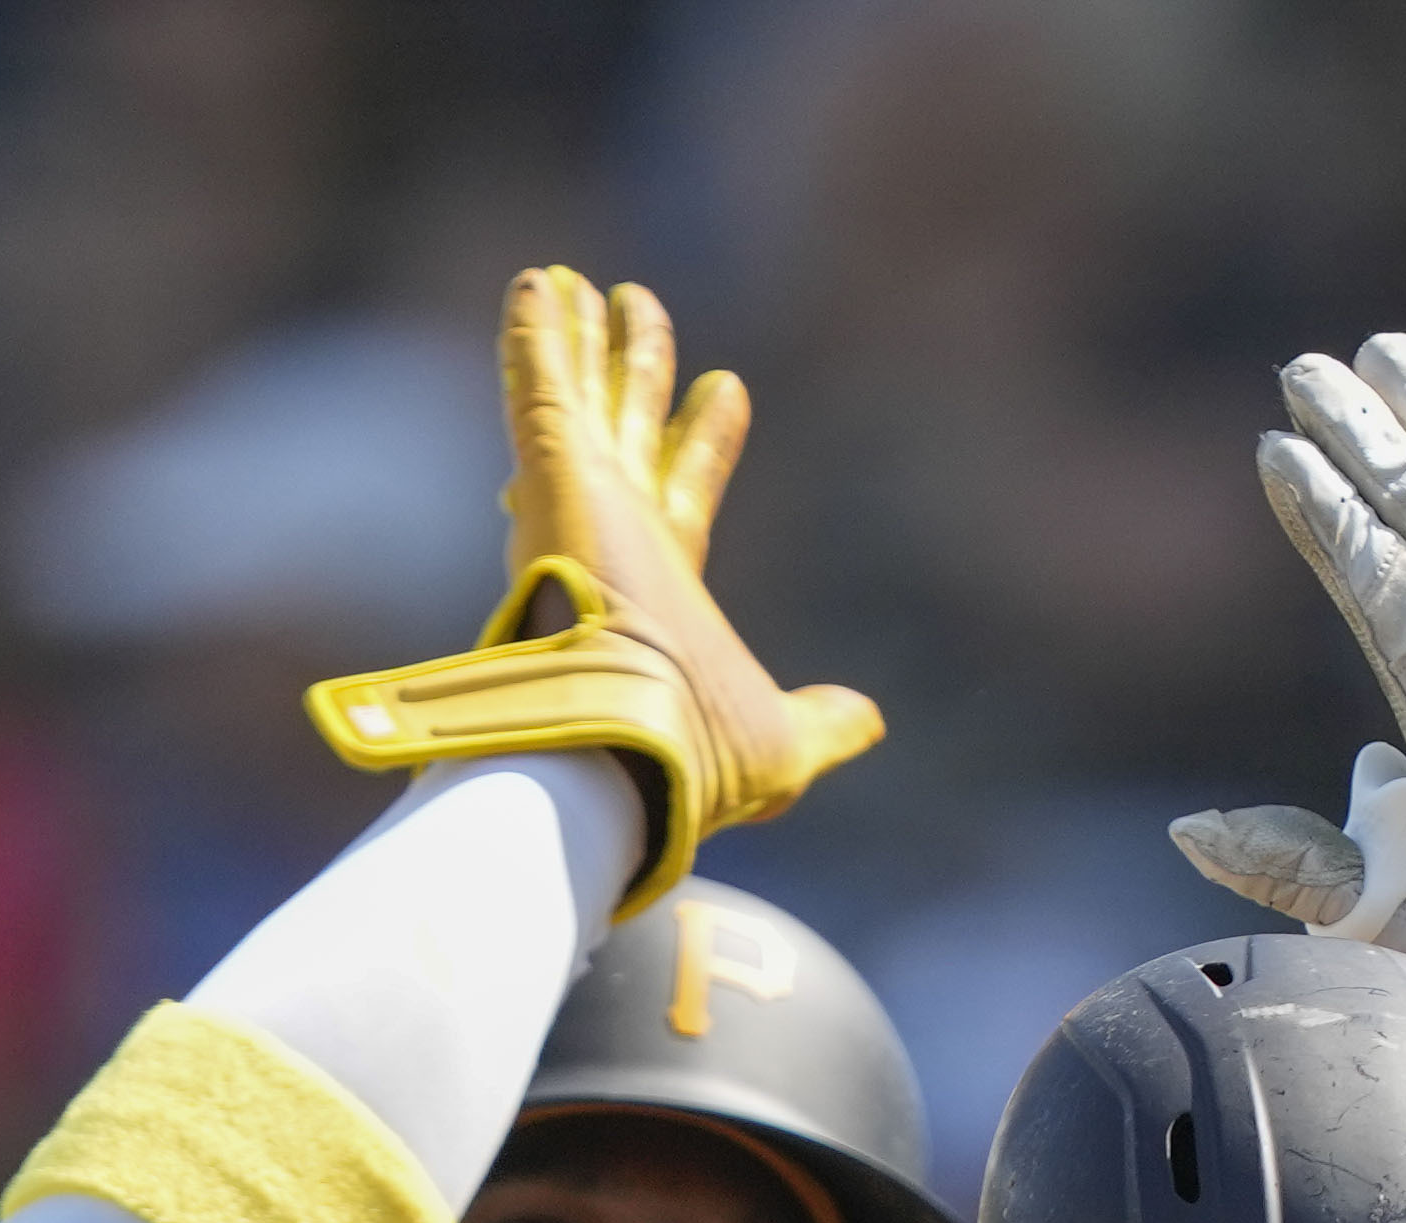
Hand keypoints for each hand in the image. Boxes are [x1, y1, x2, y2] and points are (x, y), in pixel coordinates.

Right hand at [308, 268, 883, 917]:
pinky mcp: (552, 477)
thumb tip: (869, 722)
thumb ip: (824, 725)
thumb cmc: (695, 757)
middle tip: (638, 304)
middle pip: (627, 427)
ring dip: (580, 339)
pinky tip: (536, 283)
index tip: (728, 387)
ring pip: (579, 397)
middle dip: (634, 369)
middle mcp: (618, 537)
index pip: (687, 489)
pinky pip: (541, 387)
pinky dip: (536, 335)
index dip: (705, 438)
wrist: (627, 754)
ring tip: (579, 283)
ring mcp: (580, 503)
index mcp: (668, 586)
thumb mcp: (783, 745)